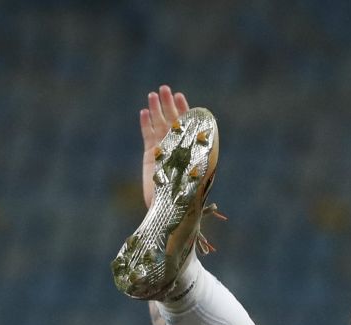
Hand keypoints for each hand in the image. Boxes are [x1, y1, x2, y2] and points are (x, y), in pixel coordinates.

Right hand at [138, 85, 190, 208]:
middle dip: (168, 104)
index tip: (180, 96)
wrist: (168, 210)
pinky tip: (144, 112)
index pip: (188, 125)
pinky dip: (146, 124)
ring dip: (156, 109)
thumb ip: (200, 155)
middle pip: (172, 120)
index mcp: (191, 149)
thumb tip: (206, 133)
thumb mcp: (197, 174)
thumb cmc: (186, 196)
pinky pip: (147, 136)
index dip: (184, 110)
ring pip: (159, 125)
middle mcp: (178, 147)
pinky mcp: (150, 156)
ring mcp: (164, 150)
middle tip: (164, 89)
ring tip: (153, 95)